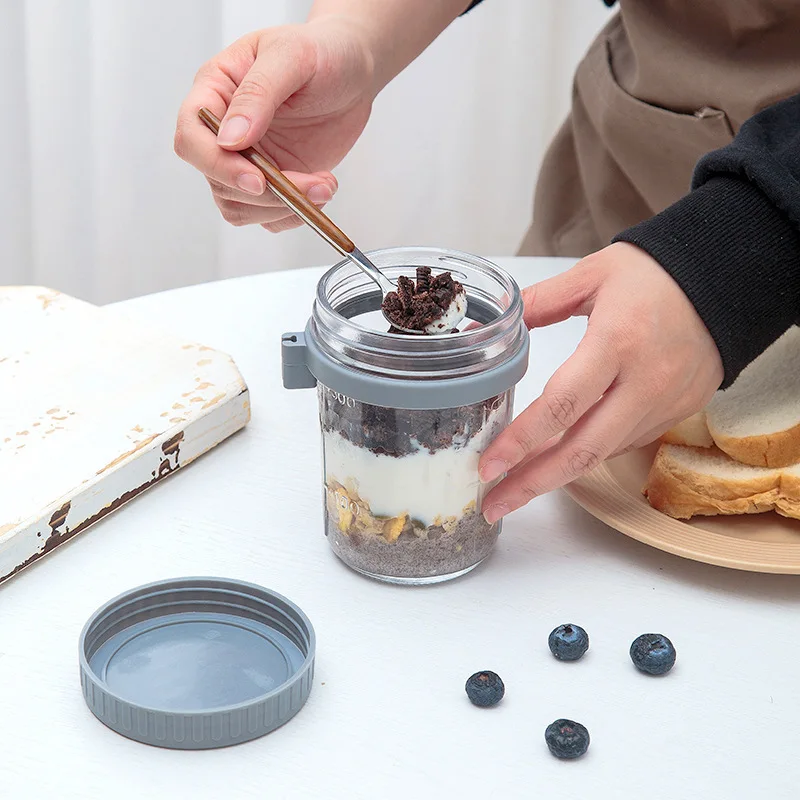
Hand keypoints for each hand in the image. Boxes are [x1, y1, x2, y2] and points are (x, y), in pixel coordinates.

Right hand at [174, 18, 375, 230]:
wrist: (354, 72)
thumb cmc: (322, 52)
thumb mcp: (291, 56)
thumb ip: (258, 94)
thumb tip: (230, 137)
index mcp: (215, 92)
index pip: (191, 139)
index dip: (217, 165)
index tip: (256, 179)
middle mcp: (225, 132)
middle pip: (218, 183)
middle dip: (266, 194)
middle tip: (310, 184)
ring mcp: (248, 161)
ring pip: (241, 208)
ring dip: (284, 208)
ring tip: (323, 185)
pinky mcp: (274, 182)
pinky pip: (270, 217)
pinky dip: (297, 214)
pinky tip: (322, 190)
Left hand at [479, 242, 723, 522]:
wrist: (729, 282)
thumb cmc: (657, 274)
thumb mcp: (593, 274)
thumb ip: (541, 301)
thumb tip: (493, 322)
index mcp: (616, 343)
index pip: (562, 405)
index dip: (521, 441)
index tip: (489, 465)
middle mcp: (643, 384)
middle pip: (582, 450)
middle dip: (532, 483)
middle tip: (493, 504)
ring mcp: (663, 405)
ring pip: (602, 454)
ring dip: (555, 475)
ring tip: (515, 488)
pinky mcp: (676, 415)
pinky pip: (624, 444)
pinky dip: (587, 456)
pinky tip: (558, 459)